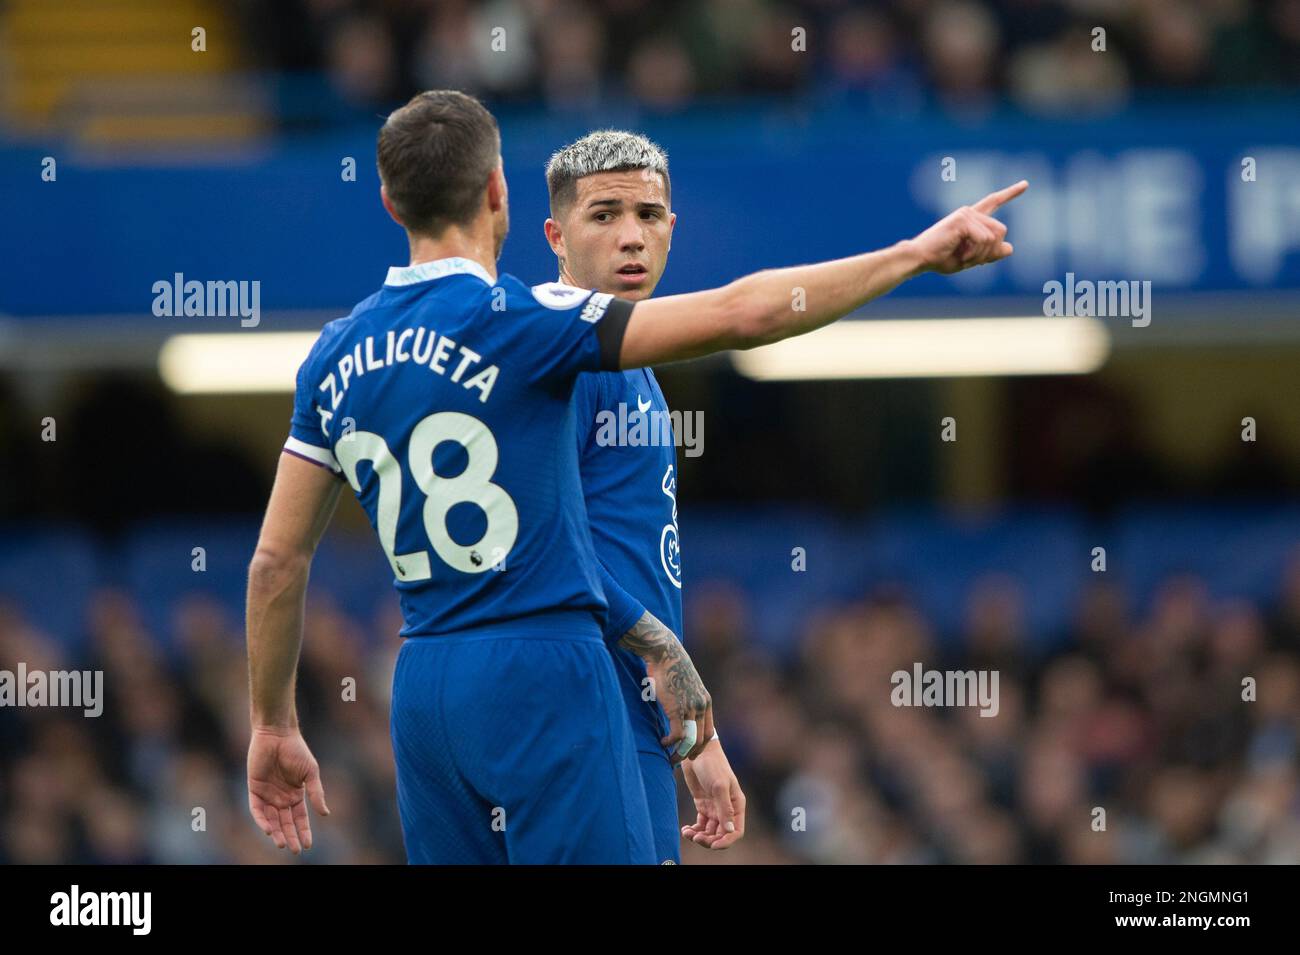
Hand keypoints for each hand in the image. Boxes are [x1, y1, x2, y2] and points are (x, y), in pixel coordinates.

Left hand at [247, 726, 329, 853]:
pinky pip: (257, 810)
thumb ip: (316, 793)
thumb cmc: (296, 750)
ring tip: (282, 843)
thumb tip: (326, 814)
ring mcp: (268, 794)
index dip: (304, 831)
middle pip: (285, 822)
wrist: (277, 734)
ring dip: (276, 832)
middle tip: (295, 850)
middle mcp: (282, 797)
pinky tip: (269, 829)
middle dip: (290, 836)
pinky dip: (262, 820)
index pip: (300, 818)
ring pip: (271, 819)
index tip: (308, 845)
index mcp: (296, 794)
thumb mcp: (311, 773)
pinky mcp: (254, 789)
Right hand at [618, 610, 713, 761]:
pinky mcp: (677, 709)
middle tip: (681, 759)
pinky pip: (677, 735)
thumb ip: (685, 697)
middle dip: (693, 753)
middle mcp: (701, 706)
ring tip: (671, 758)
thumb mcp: (684, 684)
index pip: (709, 730)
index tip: (691, 750)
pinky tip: (662, 742)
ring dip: (681, 753)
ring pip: (691, 741)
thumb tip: (678, 705)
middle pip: (703, 739)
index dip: (700, 744)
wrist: (665, 653)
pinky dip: (670, 743)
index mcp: (706, 701)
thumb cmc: (670, 667)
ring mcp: (691, 708)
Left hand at [681, 739, 745, 848]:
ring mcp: (714, 807)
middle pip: (721, 834)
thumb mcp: (719, 785)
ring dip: (700, 836)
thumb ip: (724, 808)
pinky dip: (694, 829)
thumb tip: (729, 830)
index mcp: (736, 805)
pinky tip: (685, 829)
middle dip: (709, 840)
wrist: (697, 750)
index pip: (736, 831)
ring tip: (688, 833)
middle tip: (696, 838)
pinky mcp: (703, 805)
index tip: (712, 845)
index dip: (726, 841)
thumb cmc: (712, 764)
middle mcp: (727, 809)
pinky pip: (700, 824)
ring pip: (709, 831)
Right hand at [908, 180, 1026, 275]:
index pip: (993, 202)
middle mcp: (970, 212)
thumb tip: (1010, 248)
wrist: (919, 258)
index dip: (1010, 193)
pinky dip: (974, 253)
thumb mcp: (970, 258)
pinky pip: (983, 240)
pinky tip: (960, 255)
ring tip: (962, 257)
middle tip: (970, 261)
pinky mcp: (963, 220)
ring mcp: (966, 214)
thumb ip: (989, 253)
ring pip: (993, 238)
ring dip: (981, 254)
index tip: (1026, 184)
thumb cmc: (940, 258)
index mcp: (971, 219)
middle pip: (1001, 231)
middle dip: (990, 252)